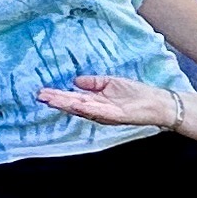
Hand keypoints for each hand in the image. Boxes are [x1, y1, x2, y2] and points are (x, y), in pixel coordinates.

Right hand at [36, 73, 185, 132]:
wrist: (156, 102)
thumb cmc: (136, 93)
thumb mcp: (111, 82)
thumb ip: (93, 82)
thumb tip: (75, 81)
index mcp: (96, 100)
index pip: (73, 97)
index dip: (58, 95)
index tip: (43, 91)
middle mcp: (97, 109)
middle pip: (73, 104)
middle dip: (56, 100)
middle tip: (40, 95)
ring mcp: (105, 113)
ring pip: (81, 108)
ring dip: (65, 104)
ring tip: (50, 99)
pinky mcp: (114, 116)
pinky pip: (97, 111)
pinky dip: (84, 108)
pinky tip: (73, 103)